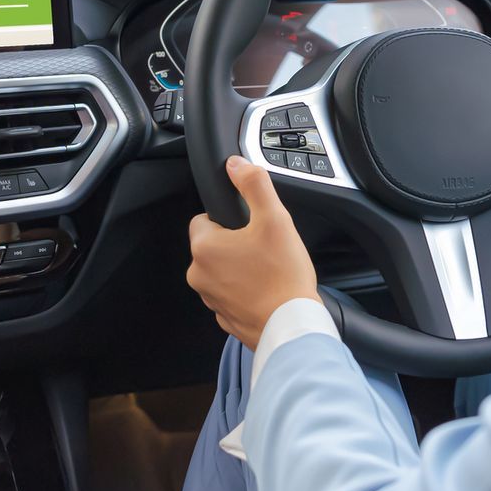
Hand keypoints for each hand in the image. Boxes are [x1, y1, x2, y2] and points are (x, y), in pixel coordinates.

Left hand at [187, 156, 318, 349]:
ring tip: (268, 270)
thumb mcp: (274, 218)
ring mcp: (210, 299)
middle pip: (213, 246)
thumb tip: (235, 164)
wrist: (292, 325)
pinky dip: (245, 291)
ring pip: (222, 271)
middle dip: (235, 244)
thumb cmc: (283, 275)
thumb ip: (253, 184)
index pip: (203, 219)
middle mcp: (199, 275)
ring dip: (239, 268)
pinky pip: (231, 295)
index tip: (250, 227)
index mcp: (205, 247)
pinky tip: (267, 290)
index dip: (228, 218)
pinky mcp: (224, 318)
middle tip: (265, 248)